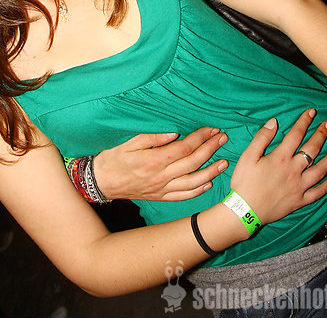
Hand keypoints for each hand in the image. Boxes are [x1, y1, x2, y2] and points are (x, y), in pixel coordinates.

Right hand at [93, 127, 228, 200]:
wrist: (102, 182)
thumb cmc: (113, 158)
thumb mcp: (129, 142)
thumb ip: (152, 137)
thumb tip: (174, 133)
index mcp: (154, 160)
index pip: (184, 148)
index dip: (200, 138)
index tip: (212, 129)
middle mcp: (161, 176)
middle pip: (192, 162)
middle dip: (210, 149)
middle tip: (223, 138)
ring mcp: (162, 189)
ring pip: (192, 182)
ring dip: (211, 171)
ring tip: (224, 162)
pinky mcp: (160, 197)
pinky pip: (183, 196)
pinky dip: (198, 190)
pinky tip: (208, 183)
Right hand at [231, 108, 326, 226]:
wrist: (245, 210)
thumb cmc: (244, 182)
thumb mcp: (248, 156)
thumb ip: (262, 138)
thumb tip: (274, 122)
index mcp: (280, 157)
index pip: (296, 135)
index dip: (304, 121)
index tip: (312, 112)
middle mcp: (294, 170)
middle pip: (311, 150)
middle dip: (321, 135)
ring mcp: (299, 186)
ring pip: (319, 171)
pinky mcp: (300, 201)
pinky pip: (317, 193)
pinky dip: (326, 187)